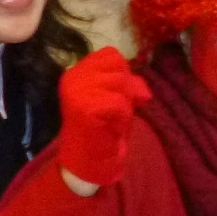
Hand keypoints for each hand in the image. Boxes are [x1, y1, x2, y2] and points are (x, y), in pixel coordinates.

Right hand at [56, 48, 152, 188]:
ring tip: (111, 119)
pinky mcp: (84, 107)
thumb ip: (128, 84)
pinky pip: (119, 103)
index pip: (111, 54)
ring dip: (124, 104)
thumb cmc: (104, 128)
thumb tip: (143, 91)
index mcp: (77, 71)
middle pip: (118, 67)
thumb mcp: (118, 98)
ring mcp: (76, 91)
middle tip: (115, 111)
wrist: (88, 160)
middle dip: (125, 89)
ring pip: (120, 83)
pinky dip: (122, 117)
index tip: (116, 94)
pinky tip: (110, 127)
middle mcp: (73, 77)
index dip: (123, 73)